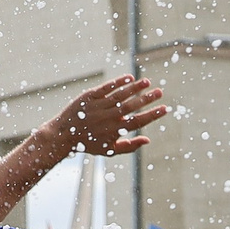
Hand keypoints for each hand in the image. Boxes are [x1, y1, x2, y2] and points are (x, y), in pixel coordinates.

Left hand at [53, 75, 167, 158]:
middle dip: (148, 98)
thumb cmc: (89, 143)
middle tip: (160, 92)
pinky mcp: (90, 96)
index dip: (153, 114)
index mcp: (116, 130)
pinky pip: (107, 87)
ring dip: (135, 87)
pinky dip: (118, 82)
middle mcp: (109, 116)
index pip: (139, 120)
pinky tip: (129, 77)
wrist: (64, 134)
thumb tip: (148, 140)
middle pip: (133, 105)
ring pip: (121, 94)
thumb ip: (130, 146)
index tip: (165, 108)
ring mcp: (100, 105)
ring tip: (147, 82)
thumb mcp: (110, 150)